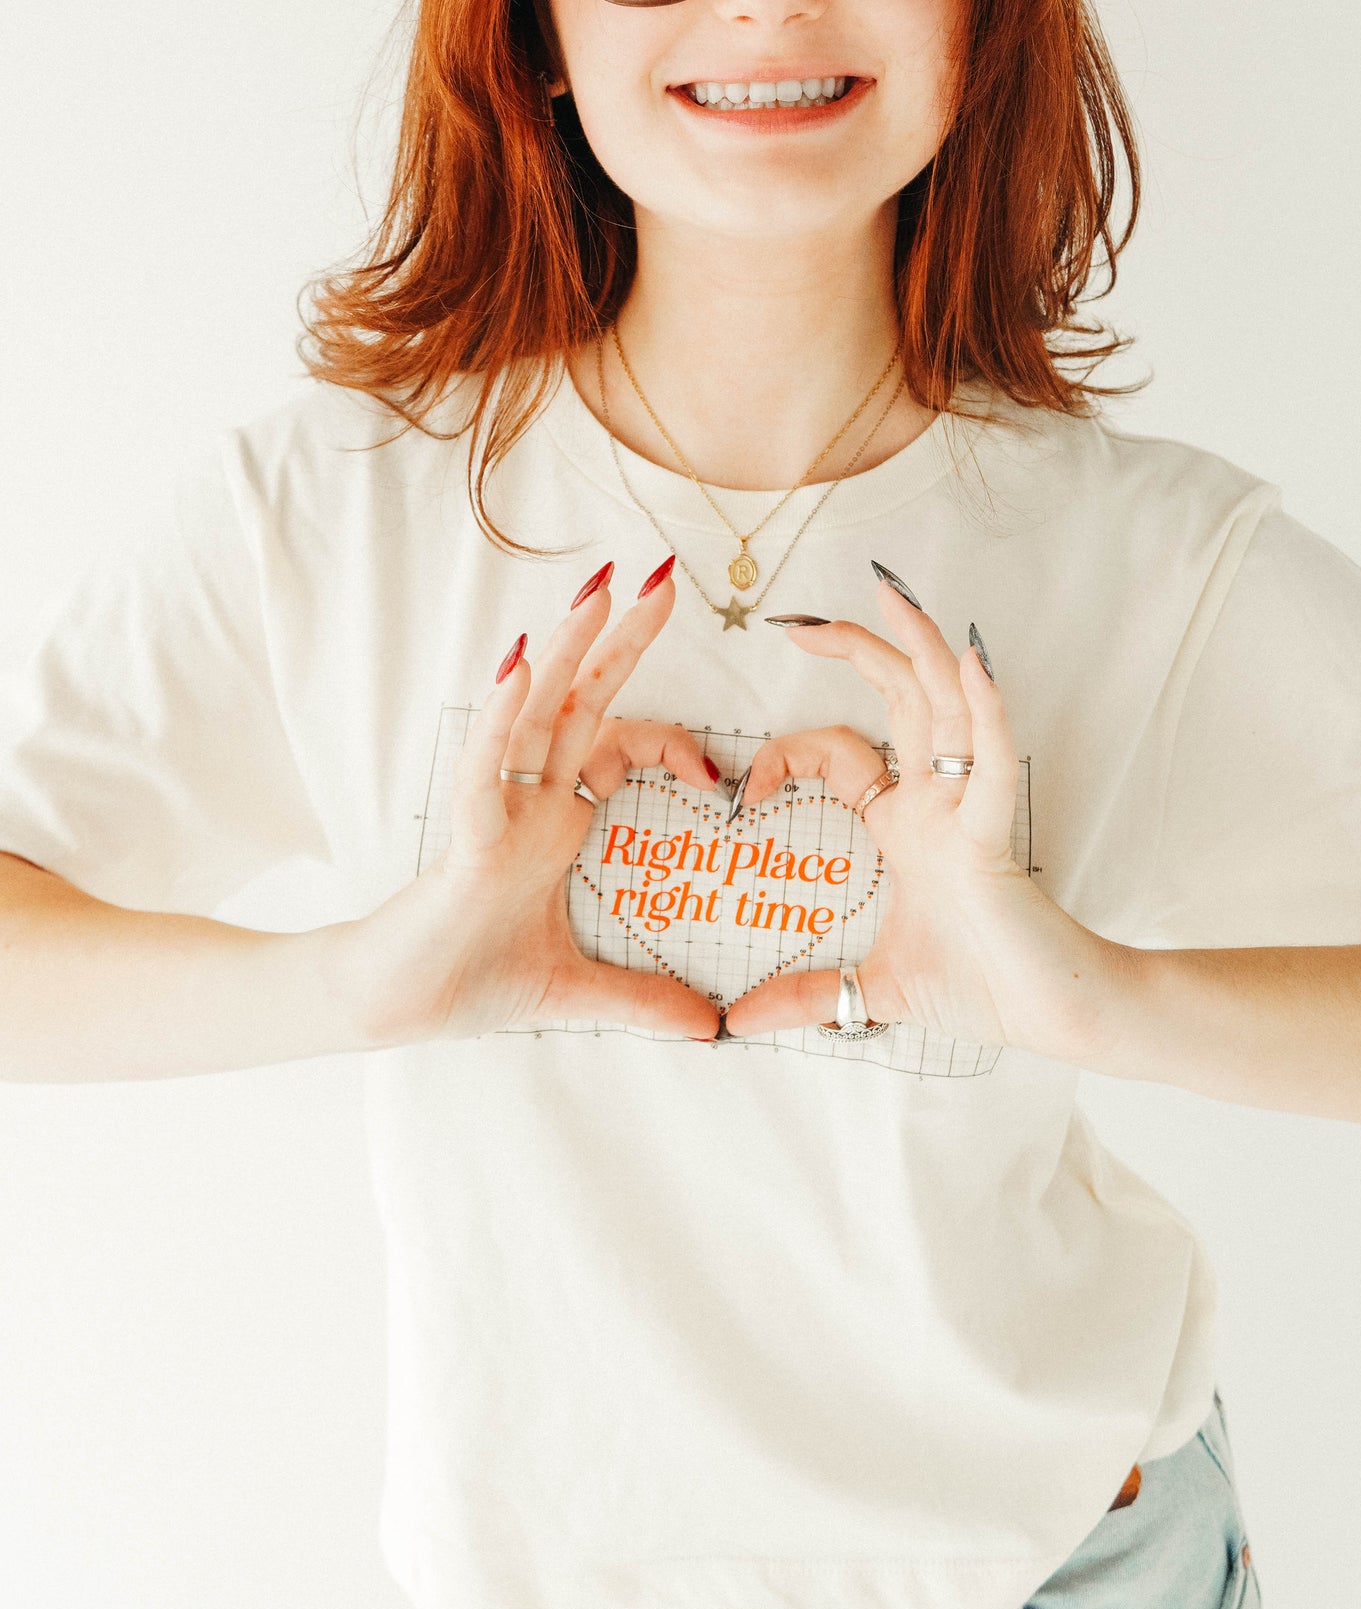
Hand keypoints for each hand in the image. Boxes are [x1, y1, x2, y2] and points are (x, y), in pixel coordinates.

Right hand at [345, 570, 720, 1044]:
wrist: (396, 1010)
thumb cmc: (466, 979)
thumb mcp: (577, 992)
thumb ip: (642, 1001)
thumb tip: (710, 1033)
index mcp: (556, 822)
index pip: (617, 748)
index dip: (671, 744)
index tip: (717, 772)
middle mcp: (529, 802)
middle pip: (581, 701)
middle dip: (620, 639)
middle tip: (659, 575)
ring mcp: (496, 814)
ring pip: (534, 715)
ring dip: (566, 651)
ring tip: (598, 589)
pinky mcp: (465, 841)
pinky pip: (484, 769)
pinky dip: (502, 718)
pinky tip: (522, 668)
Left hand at [723, 577, 1125, 1063]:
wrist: (1052, 1016)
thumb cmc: (983, 988)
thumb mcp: (869, 993)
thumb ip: (806, 999)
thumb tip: (738, 1025)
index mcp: (907, 823)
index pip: (843, 753)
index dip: (790, 753)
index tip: (747, 788)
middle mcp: (938, 802)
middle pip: (901, 697)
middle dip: (857, 647)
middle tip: (800, 616)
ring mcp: (969, 813)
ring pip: (948, 707)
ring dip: (920, 647)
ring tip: (892, 593)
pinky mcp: (995, 840)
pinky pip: (994, 766)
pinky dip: (986, 712)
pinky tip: (972, 663)